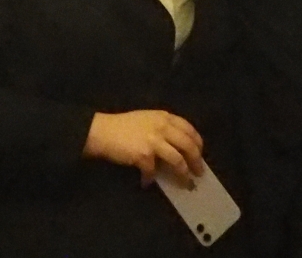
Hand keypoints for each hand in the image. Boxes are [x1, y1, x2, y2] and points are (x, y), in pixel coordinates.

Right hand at [83, 110, 204, 185]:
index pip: (190, 129)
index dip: (198, 143)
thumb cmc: (122, 126)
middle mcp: (162, 127)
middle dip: (197, 161)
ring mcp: (154, 141)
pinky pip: (153, 171)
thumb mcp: (146, 120)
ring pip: (178, 160)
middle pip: (188, 145)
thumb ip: (163, 128)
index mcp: (164, 117)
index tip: (200, 154)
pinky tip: (146, 182)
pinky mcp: (144, 155)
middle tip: (199, 172)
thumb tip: (178, 148)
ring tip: (186, 183)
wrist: (102, 131)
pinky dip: (150, 178)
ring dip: (183, 174)